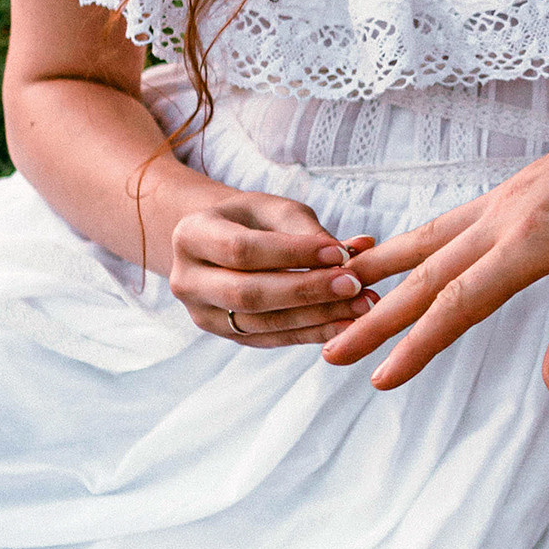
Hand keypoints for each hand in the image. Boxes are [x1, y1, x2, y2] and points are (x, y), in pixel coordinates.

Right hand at [169, 189, 380, 345]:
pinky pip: (273, 339)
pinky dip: (312, 334)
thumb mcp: (273, 210)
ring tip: (362, 306)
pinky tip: (348, 326)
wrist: (220, 244)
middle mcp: (187, 280)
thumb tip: (355, 249)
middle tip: (355, 285)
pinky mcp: (227, 336)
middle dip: (307, 291)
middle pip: (249, 293)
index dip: (293, 254)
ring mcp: (203, 314)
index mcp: (191, 236)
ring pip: (262, 323)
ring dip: (317, 317)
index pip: (242, 250)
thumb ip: (307, 229)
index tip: (341, 254)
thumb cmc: (252, 220)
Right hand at [323, 94, 548, 394]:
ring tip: (338, 293)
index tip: (379, 379)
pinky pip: (449, 222)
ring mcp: (505, 197)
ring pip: (429, 240)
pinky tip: (397, 258)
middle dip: (377, 317)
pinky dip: (413, 244)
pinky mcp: (512, 189)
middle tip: (331, 353)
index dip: (417, 345)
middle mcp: (506, 213)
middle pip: (429, 274)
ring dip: (382, 272)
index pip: (461, 303)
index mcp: (535, 239)